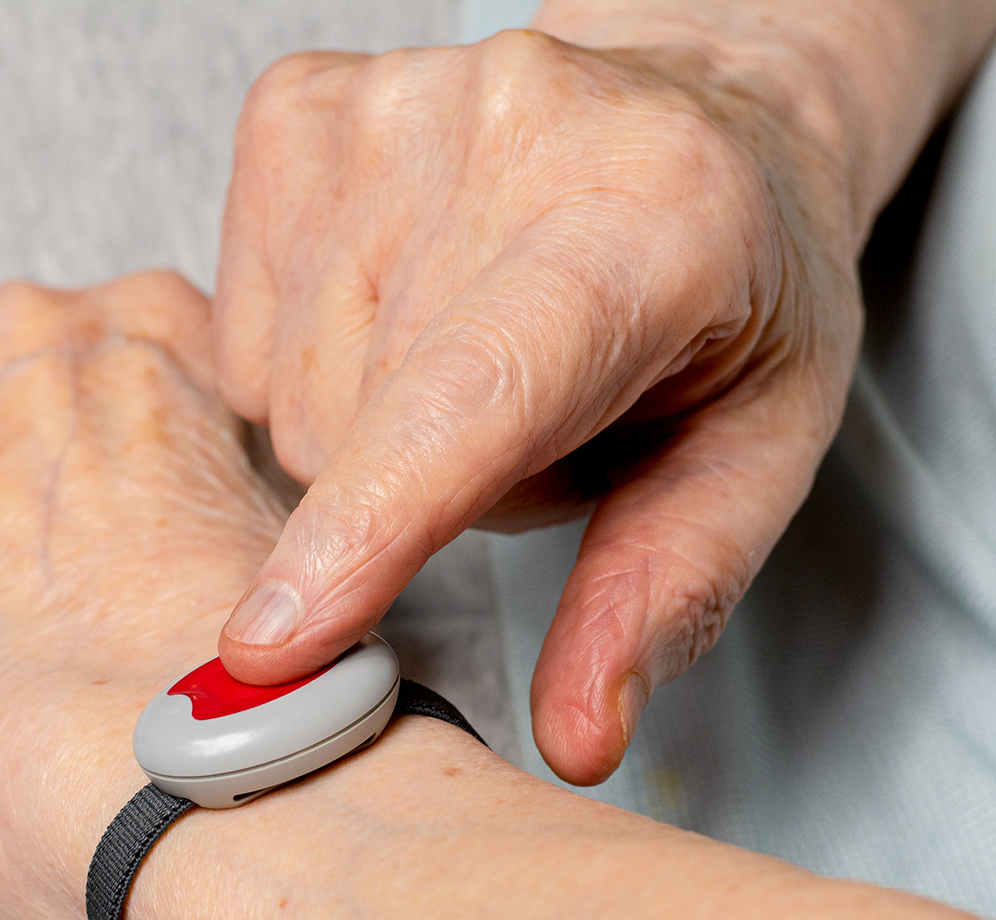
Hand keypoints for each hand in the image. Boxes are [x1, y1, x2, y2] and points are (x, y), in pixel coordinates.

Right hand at [212, 27, 870, 784]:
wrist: (698, 116)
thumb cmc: (734, 292)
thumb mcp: (757, 453)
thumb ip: (665, 596)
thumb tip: (576, 742)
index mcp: (655, 217)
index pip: (478, 390)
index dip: (372, 524)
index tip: (274, 642)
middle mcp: (510, 126)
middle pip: (361, 428)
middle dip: (425, 490)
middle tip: (534, 431)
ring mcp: (388, 101)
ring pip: (288, 395)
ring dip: (368, 430)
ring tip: (474, 366)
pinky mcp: (298, 103)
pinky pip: (238, 331)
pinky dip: (304, 362)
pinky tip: (402, 314)